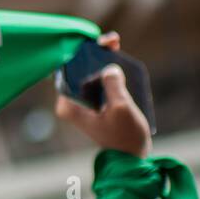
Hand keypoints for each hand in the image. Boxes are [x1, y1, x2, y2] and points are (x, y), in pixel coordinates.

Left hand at [55, 32, 151, 156]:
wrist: (131, 158)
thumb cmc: (125, 136)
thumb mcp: (121, 108)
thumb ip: (113, 84)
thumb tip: (109, 68)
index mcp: (69, 104)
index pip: (68, 70)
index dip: (79, 52)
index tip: (91, 41)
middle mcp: (71, 102)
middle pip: (80, 69)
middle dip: (94, 52)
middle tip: (111, 40)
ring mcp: (83, 102)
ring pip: (90, 72)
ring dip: (103, 58)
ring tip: (114, 43)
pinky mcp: (95, 102)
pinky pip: (99, 80)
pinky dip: (108, 70)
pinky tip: (117, 57)